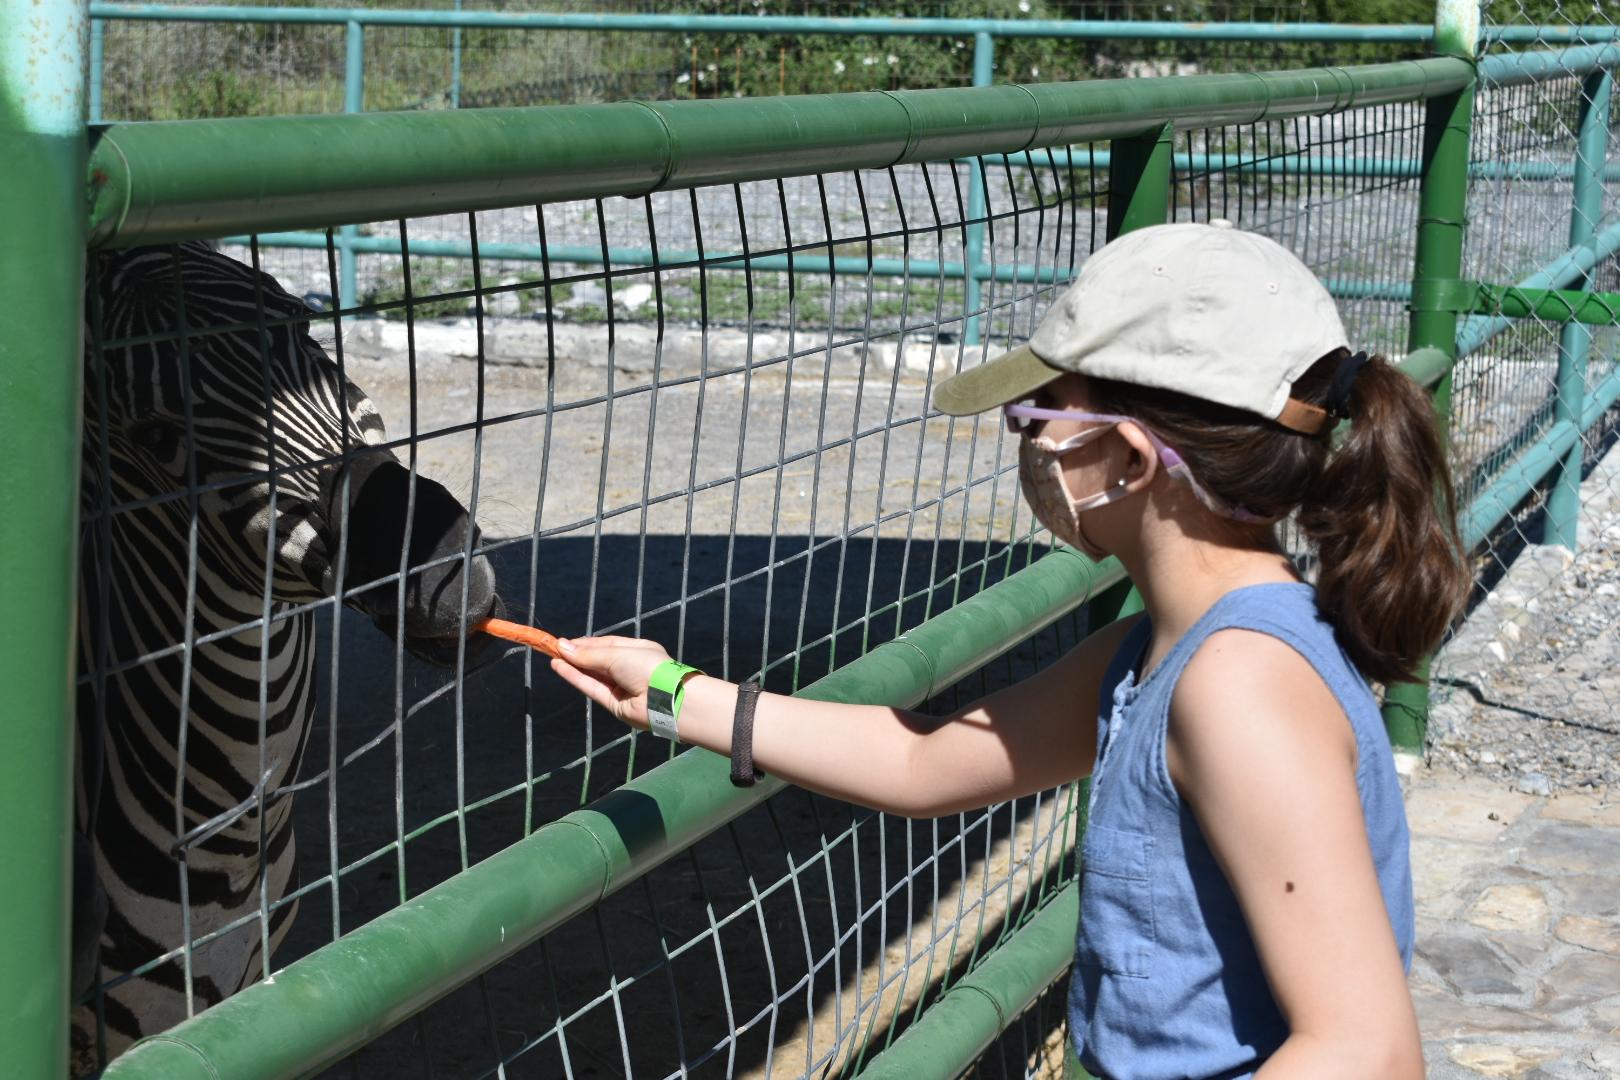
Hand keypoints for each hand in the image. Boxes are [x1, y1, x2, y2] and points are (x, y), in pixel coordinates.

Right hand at [550, 636, 672, 729]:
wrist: (666, 699)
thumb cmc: (646, 667)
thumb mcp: (617, 654)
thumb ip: (589, 655)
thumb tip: (562, 646)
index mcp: (636, 650)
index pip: (606, 644)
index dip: (584, 643)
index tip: (564, 642)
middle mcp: (628, 667)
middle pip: (597, 659)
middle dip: (576, 654)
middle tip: (553, 648)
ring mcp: (620, 686)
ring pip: (592, 674)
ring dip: (572, 665)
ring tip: (552, 656)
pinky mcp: (613, 703)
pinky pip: (591, 687)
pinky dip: (575, 678)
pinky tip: (559, 667)